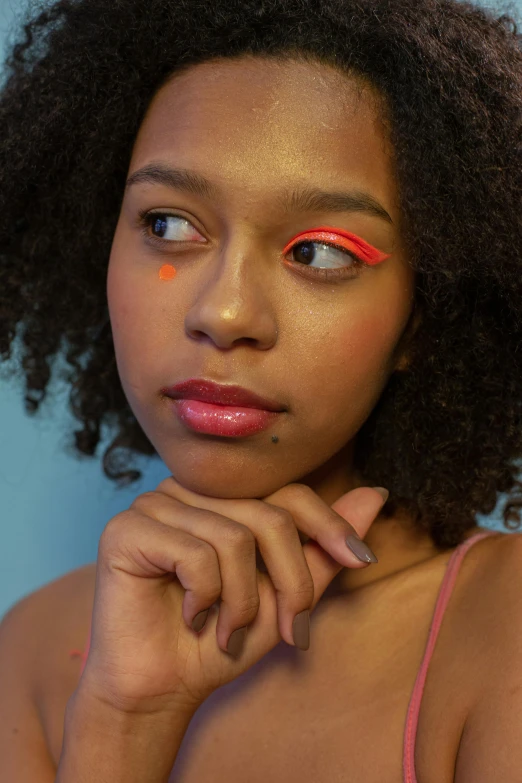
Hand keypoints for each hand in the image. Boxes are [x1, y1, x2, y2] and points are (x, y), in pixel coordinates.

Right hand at [80, 477, 386, 717]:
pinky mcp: (126, 529)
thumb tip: (375, 494)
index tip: (361, 560)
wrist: (163, 689)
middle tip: (289, 630)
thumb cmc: (222, 637)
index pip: (288, 492)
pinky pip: (195, 554)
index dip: (329, 526)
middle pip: (269, 516)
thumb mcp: (286, 594)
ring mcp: (154, 504)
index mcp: (223, 496)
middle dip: (292, 582)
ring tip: (227, 629)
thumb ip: (324, 546)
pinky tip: (191, 615)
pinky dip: (206, 597)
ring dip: (244, 602)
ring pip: (235, 538)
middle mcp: (188, 490)